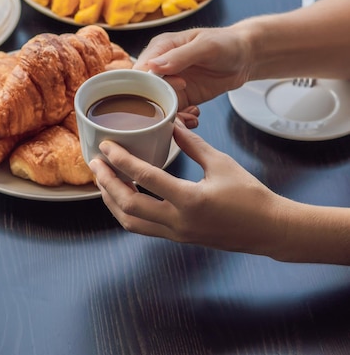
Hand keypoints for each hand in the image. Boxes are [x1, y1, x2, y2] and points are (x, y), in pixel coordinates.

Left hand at [88, 119, 286, 256]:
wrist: (268, 229)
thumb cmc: (249, 195)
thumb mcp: (221, 163)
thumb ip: (192, 144)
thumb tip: (171, 123)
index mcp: (190, 199)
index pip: (145, 177)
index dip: (120, 160)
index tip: (106, 146)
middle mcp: (178, 221)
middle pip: (127, 204)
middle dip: (106, 183)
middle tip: (95, 163)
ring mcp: (176, 233)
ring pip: (130, 221)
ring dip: (111, 200)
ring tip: (103, 180)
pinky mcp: (177, 238)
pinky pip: (142, 227)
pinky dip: (126, 211)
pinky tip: (122, 195)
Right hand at [134, 26, 253, 112]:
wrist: (245, 57)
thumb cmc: (227, 43)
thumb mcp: (206, 47)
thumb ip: (179, 56)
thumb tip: (152, 66)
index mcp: (160, 48)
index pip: (140, 69)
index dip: (148, 82)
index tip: (172, 86)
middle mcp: (160, 67)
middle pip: (143, 90)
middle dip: (157, 103)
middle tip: (179, 107)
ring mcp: (169, 84)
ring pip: (156, 105)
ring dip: (169, 115)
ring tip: (189, 115)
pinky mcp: (180, 98)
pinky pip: (171, 113)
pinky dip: (180, 119)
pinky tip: (193, 117)